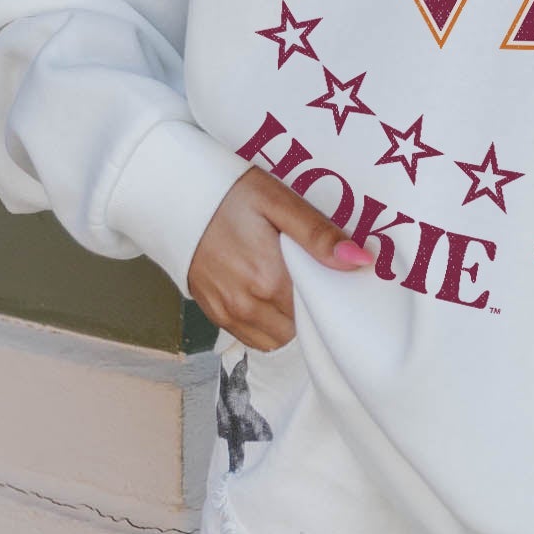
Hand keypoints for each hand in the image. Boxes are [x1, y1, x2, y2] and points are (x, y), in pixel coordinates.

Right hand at [186, 166, 370, 351]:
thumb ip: (319, 236)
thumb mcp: (278, 202)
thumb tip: (360, 262)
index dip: (331, 296)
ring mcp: (226, 313)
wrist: (173, 194)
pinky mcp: (213, 313)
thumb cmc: (230, 194)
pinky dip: (267, 325)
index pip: (318, 310)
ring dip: (289, 321)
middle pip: (298, 329)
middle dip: (311, 310)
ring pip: (276, 339)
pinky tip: (268, 295)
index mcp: (268, 279)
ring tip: (289, 286)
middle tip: (313, 278)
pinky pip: (252, 337)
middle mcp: (246, 304)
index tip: (335, 279)